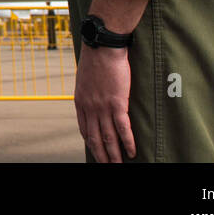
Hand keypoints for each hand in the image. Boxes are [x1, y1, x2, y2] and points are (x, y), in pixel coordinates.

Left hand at [74, 44, 135, 162]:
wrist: (102, 48)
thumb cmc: (95, 60)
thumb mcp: (84, 79)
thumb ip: (88, 93)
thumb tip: (93, 100)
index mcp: (80, 102)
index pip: (84, 129)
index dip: (91, 143)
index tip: (96, 152)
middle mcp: (90, 108)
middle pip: (95, 138)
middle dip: (102, 155)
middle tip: (107, 166)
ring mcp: (102, 107)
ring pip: (109, 137)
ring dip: (114, 154)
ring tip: (118, 165)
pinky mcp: (117, 103)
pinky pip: (123, 128)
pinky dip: (128, 142)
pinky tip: (132, 152)